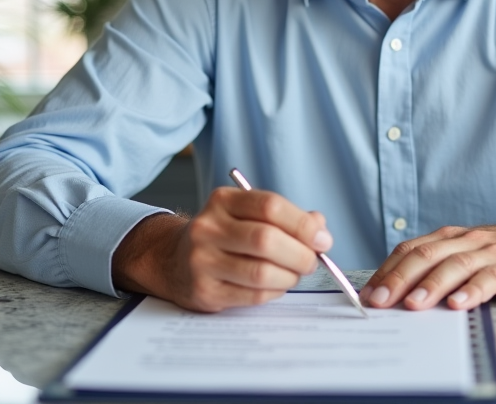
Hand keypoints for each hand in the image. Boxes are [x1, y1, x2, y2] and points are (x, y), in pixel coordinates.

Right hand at [111, 187, 333, 311]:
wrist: (174, 261)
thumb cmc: (224, 236)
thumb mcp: (248, 215)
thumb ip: (286, 218)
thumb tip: (319, 229)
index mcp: (223, 201)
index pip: (270, 206)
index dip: (303, 224)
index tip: (322, 239)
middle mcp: (208, 227)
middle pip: (267, 239)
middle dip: (300, 254)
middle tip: (311, 261)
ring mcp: (202, 260)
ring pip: (262, 272)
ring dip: (289, 276)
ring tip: (293, 274)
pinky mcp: (204, 290)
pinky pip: (253, 295)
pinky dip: (274, 292)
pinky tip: (275, 285)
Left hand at [360, 204, 495, 310]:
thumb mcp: (468, 255)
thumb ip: (439, 268)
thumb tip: (399, 295)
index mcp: (450, 238)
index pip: (411, 250)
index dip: (388, 270)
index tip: (368, 293)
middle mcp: (465, 241)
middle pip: (426, 256)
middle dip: (399, 279)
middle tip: (379, 301)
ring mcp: (489, 253)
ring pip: (454, 266)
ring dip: (430, 286)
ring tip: (412, 305)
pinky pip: (489, 278)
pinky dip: (472, 291)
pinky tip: (458, 304)